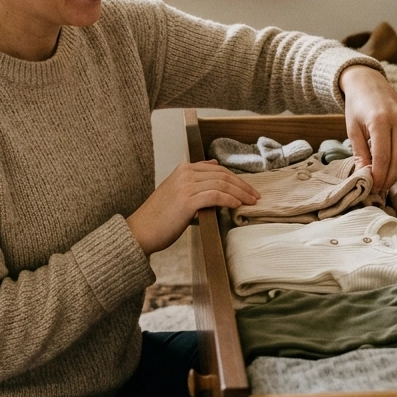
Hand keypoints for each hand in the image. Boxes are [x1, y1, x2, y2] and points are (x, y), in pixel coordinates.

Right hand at [126, 161, 259, 254]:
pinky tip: (238, 205)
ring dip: (240, 193)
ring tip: (251, 202)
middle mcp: (185, 173)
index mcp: (184, 169)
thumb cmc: (160, 216)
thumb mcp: (176, 190)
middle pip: (223, 175)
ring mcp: (186, 186)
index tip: (248, 189)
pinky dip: (230, 199)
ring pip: (222, 184)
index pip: (218, 169)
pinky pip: (216, 195)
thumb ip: (194, 179)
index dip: (236, 179)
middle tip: (255, 196)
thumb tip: (213, 166)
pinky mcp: (187, 200)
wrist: (141, 230)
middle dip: (243, 185)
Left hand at [339, 64, 396, 192]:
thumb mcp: (353, 129)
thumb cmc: (357, 107)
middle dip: (390, 178)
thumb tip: (365, 177)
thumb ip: (360, 153)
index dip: (379, 176)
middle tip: (380, 188)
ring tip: (389, 179)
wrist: (369, 83)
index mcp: (380, 121)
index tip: (373, 187)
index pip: (383, 157)